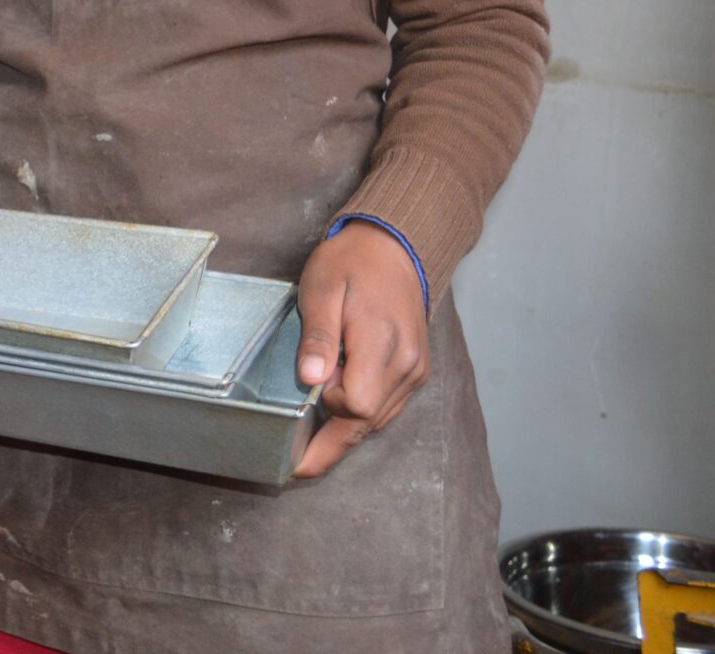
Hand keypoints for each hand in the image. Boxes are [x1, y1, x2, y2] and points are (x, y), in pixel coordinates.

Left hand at [291, 219, 429, 478]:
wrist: (394, 246)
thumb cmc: (351, 264)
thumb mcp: (322, 290)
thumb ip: (318, 338)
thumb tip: (311, 381)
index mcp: (383, 345)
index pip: (358, 405)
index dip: (330, 408)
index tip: (305, 397)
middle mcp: (406, 366)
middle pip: (370, 422)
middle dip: (333, 445)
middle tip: (299, 468)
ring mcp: (415, 370)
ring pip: (380, 419)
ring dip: (348, 430)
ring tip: (311, 445)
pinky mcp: (415, 369)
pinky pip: (387, 405)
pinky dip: (363, 415)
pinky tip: (339, 415)